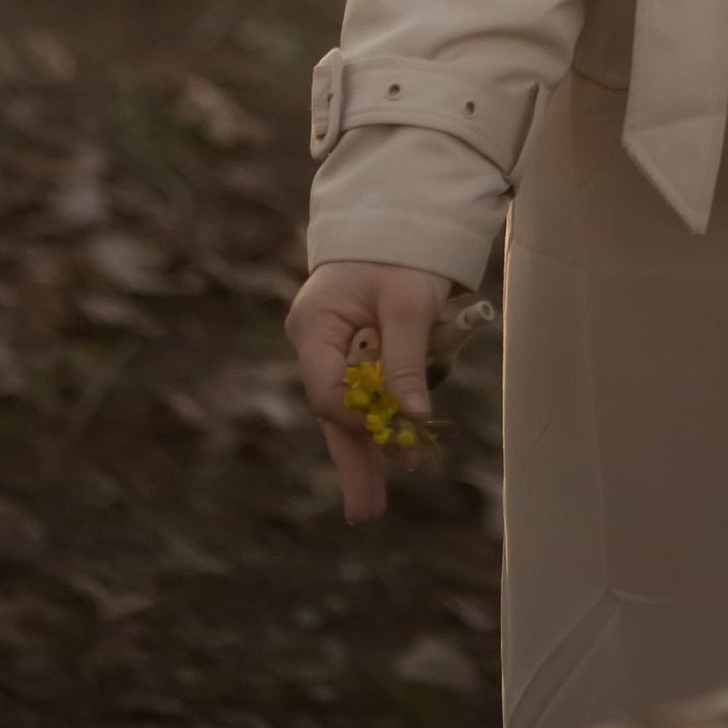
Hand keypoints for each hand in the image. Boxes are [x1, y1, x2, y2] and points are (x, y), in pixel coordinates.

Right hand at [286, 259, 452, 522]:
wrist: (403, 213)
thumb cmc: (401, 251)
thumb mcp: (408, 301)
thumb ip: (406, 359)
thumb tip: (413, 418)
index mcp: (314, 326)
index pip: (327, 389)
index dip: (360, 417)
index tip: (393, 431)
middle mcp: (318, 344)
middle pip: (335, 412)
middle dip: (353, 462)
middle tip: (365, 514)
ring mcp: (337, 350)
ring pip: (356, 408)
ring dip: (379, 441)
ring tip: (387, 489)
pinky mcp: (361, 352)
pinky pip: (375, 389)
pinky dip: (394, 410)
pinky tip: (412, 437)